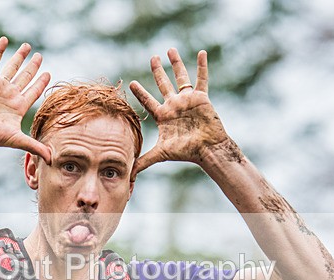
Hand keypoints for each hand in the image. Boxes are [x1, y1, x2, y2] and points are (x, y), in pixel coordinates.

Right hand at [0, 37, 51, 162]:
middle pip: (25, 77)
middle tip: (40, 57)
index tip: (48, 74)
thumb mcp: (16, 140)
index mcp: (18, 106)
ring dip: (20, 57)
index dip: (41, 83)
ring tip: (27, 46)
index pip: (34, 92)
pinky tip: (5, 40)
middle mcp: (10, 94)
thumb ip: (35, 146)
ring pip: (12, 67)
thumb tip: (52, 159)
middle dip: (33, 67)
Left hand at [129, 48, 229, 174]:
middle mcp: (174, 105)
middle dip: (157, 71)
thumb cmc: (185, 152)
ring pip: (180, 77)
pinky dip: (202, 66)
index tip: (131, 83)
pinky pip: (202, 78)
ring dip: (176, 63)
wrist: (206, 149)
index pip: (148, 101)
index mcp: (163, 116)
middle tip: (152, 58)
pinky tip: (201, 53)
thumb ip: (143, 162)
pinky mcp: (201, 97)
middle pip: (163, 84)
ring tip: (169, 49)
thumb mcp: (160, 154)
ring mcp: (187, 100)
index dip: (140, 92)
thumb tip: (127, 175)